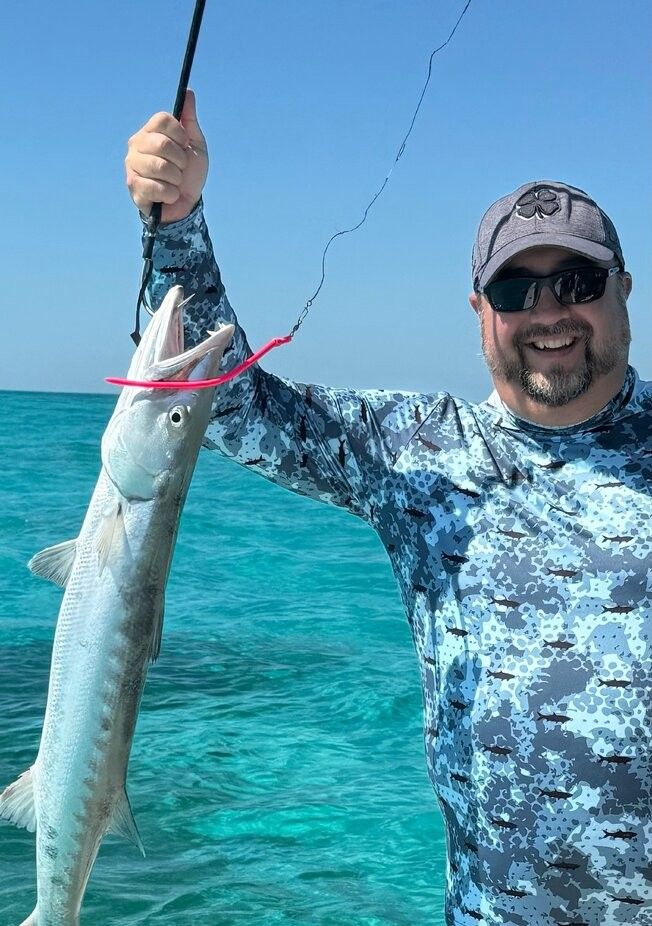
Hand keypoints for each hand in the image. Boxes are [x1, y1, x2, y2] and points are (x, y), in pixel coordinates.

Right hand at [125, 90, 207, 222]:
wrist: (186, 205)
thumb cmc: (189, 174)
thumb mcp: (195, 145)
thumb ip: (189, 120)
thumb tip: (188, 92)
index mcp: (150, 131)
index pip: (162, 119)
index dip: (179, 134)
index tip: (185, 145)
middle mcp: (136, 144)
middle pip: (161, 143)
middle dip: (180, 160)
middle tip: (181, 169)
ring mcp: (132, 165)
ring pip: (159, 166)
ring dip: (176, 179)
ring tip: (175, 182)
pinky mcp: (133, 186)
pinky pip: (156, 187)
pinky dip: (170, 194)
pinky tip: (168, 195)